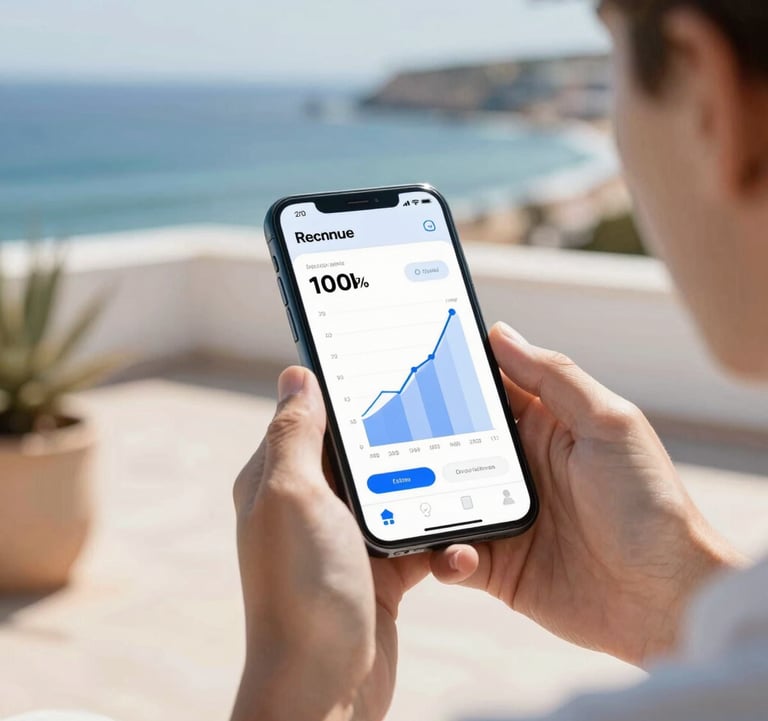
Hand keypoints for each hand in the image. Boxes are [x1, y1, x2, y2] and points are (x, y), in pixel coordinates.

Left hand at [231, 367, 430, 720]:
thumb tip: (296, 374)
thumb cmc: (304, 589)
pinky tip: (454, 541)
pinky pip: (415, 534)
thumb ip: (295, 434)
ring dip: (423, 486)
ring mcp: (345, 537)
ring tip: (458, 474)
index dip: (345, 390)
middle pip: (360, 450)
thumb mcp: (293, 496)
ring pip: (394, 489)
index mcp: (279, 478)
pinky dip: (437, 536)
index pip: (311, 415)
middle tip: (439, 416)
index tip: (386, 368)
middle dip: (396, 436)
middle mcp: (309, 504)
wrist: (328, 687)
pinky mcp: (379, 568)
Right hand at [431, 323, 744, 666]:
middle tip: (386, 434)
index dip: (451, 377)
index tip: (411, 363)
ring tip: (407, 500)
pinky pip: (451, 556)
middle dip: (420, 439)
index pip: (487, 392)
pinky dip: (442, 555)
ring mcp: (504, 516)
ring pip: (440, 499)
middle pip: (451, 445)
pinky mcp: (497, 565)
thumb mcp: (609, 424)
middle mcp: (518, 470)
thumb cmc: (649, 504)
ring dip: (421, 500)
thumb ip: (554, 377)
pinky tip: (459, 553)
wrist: (667, 599)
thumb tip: (500, 333)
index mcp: (544, 428)